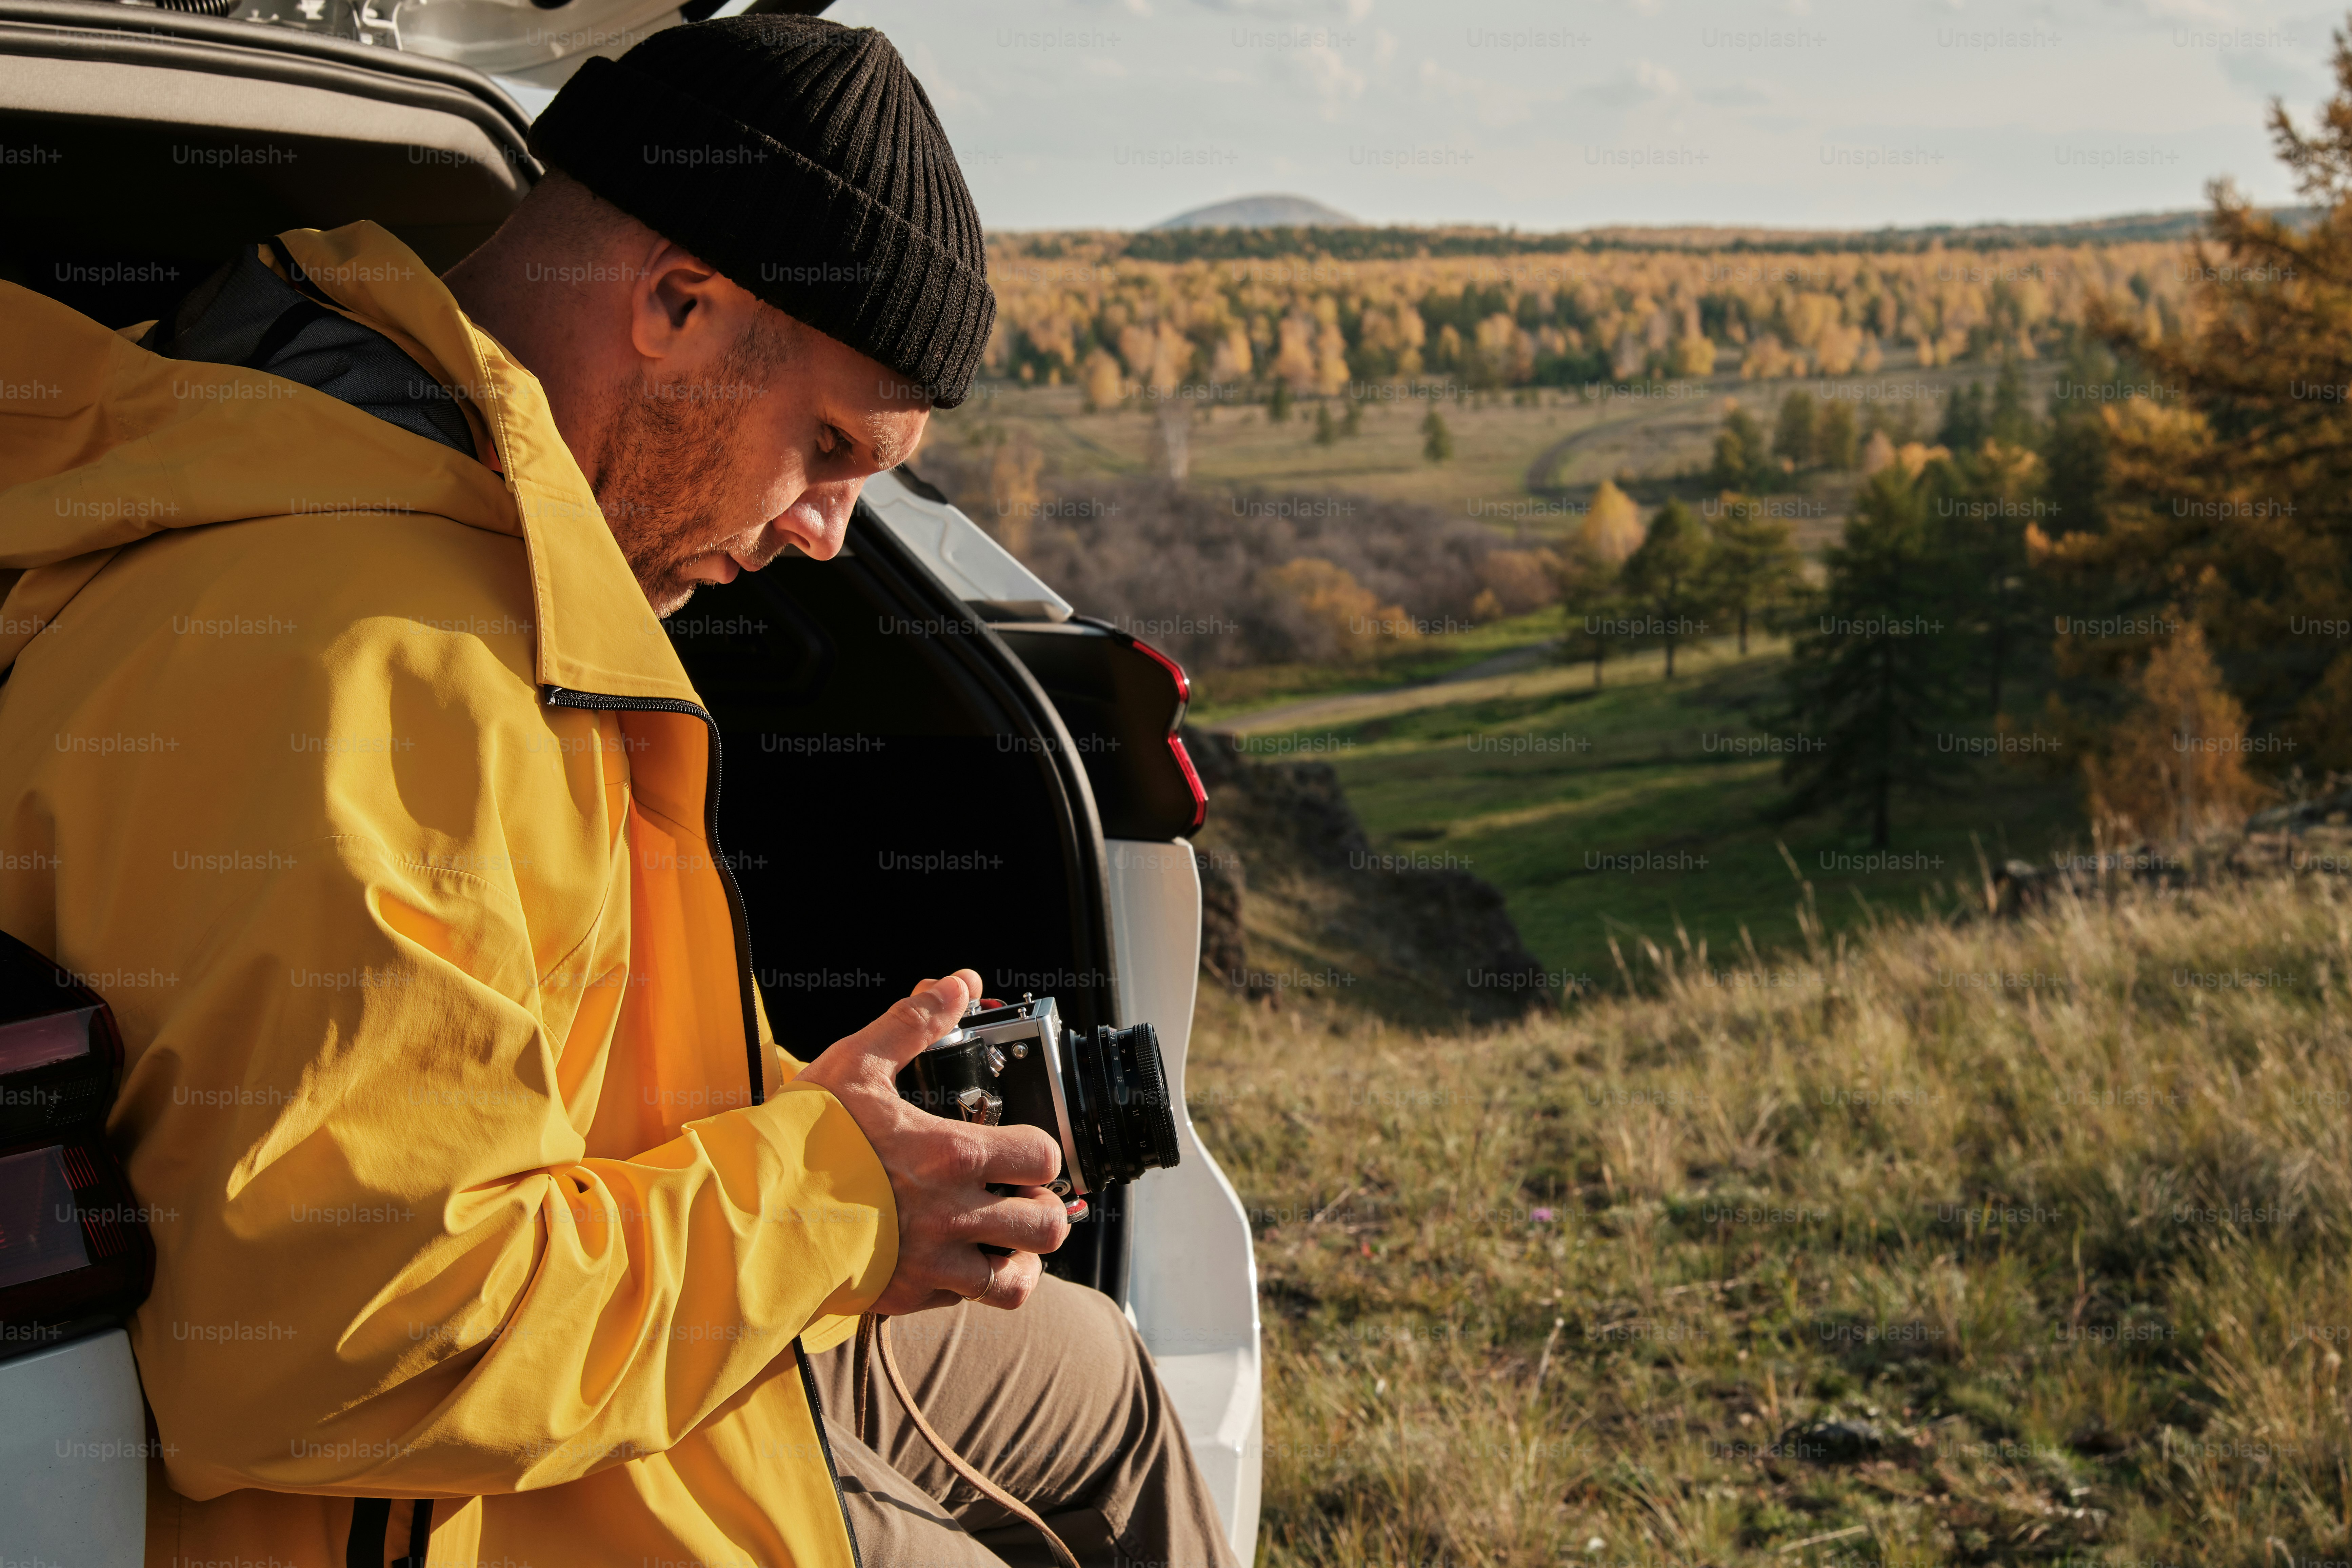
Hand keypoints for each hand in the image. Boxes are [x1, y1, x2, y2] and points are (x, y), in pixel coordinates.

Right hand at [794, 970, 1069, 1314]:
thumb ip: (913, 1023)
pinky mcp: (906, 1296)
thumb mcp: (857, 1064)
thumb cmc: (803, 1138)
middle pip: (1047, 1227)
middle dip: (1044, 1210)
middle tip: (1019, 1195)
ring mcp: (932, 1262)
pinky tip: (955, 1261)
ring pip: (1016, 1282)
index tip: (1024, 1148)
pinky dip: (970, 1285)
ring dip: (1019, 1260)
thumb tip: (958, 983)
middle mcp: (953, 1214)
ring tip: (1002, 1240)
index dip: (1042, 1152)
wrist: (751, 1212)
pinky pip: (965, 1302)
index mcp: (951, 1155)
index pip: (1043, 1157)